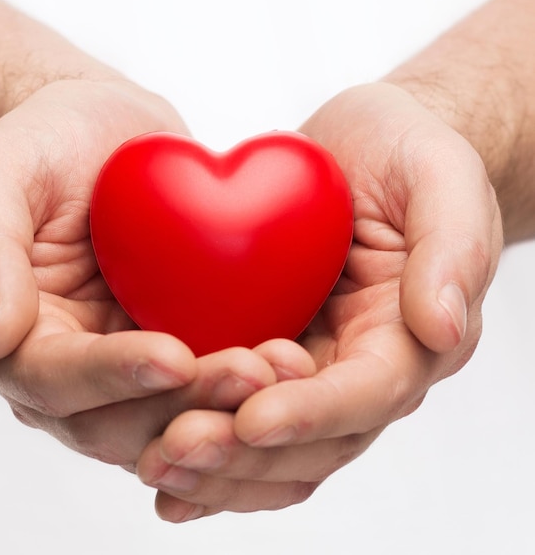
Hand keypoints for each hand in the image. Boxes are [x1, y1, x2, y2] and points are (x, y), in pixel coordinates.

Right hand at [0, 77, 316, 466]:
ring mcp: (120, 362)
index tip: (173, 356)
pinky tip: (287, 359)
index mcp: (10, 340)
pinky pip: (203, 380)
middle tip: (252, 373)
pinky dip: (242, 383)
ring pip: (169, 414)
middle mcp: (63, 368)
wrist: (101, 134)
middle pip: (117, 419)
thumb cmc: (43, 143)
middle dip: (185, 403)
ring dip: (224, 403)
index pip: (52, 380)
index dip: (110, 376)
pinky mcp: (170, 343)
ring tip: (281, 371)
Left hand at [136, 82, 503, 520]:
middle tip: (177, 448)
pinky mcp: (264, 343)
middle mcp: (358, 364)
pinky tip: (153, 450)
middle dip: (245, 452)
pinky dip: (198, 432)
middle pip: (310, 439)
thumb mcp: (440, 174)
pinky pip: (232, 403)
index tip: (252, 418)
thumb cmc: (404, 151)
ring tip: (154, 459)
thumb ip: (453, 246)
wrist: (360, 145)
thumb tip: (443, 327)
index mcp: (407, 334)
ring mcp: (309, 361)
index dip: (312, 412)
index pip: (367, 393)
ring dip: (215, 461)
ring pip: (267, 440)